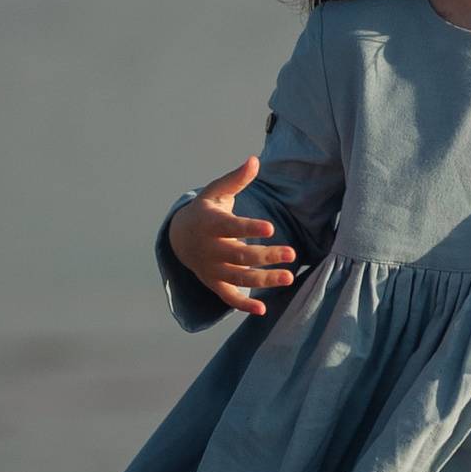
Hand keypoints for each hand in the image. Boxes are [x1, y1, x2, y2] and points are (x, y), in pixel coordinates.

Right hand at [166, 159, 296, 316]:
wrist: (178, 237)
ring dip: (263, 280)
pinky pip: (228, 298)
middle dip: (266, 256)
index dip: (250, 228)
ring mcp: (212, 269)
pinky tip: (263, 310)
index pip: (231, 227)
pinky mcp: (214, 283)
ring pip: (239, 277)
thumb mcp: (216, 192)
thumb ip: (236, 179)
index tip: (271, 227)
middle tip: (292, 254)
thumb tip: (255, 161)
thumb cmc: (205, 210)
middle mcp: (210, 249)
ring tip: (289, 278)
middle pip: (239, 255)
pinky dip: (243, 305)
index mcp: (210, 224)